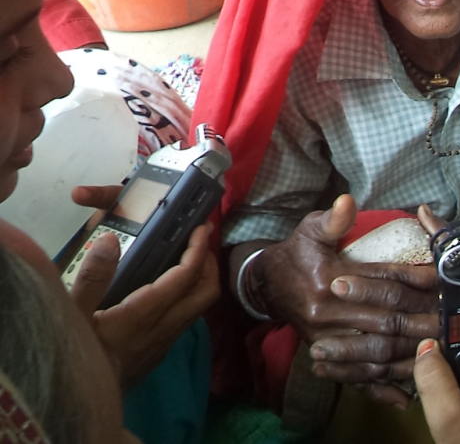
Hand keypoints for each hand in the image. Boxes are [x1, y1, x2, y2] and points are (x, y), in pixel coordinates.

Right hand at [67, 188, 219, 388]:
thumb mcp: (73, 319)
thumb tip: (110, 240)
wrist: (82, 408)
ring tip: (187, 256)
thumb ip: (92, 279)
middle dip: (209, 263)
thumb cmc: (75, 360)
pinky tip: (168, 286)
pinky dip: (187, 294)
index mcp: (146, 315)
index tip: (203, 227)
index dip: (199, 249)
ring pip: (198, 306)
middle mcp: (164, 327)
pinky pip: (186, 316)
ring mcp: (165, 341)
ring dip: (200, 279)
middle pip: (206, 292)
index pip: (186, 277)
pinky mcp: (159, 350)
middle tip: (200, 239)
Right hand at [245, 196, 437, 406]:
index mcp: (329, 282)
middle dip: (421, 324)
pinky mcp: (326, 356)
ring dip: (408, 355)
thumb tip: (348, 201)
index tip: (442, 285)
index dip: (414, 283)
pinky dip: (380, 387)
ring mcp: (327, 341)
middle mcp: (328, 316)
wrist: (267, 285)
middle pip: (385, 323)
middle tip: (452, 324)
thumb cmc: (296, 253)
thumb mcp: (310, 229)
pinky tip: (404, 396)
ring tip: (441, 353)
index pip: (381, 284)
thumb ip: (332, 219)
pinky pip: (355, 378)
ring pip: (374, 354)